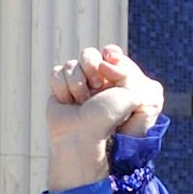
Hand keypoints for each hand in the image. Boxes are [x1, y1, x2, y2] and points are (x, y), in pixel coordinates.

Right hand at [45, 44, 165, 188]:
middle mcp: (99, 82)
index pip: (113, 55)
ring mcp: (79, 85)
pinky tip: (68, 102)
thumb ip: (129, 74)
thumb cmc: (110, 122)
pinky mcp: (61, 89)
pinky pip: (57, 73)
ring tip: (82, 102)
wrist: (82, 139)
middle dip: (92, 67)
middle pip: (90, 54)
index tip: (109, 59)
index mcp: (119, 81)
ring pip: (72, 64)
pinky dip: (62, 87)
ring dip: (76, 82)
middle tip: (96, 86)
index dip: (111, 54)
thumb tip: (103, 64)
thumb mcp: (135, 97)